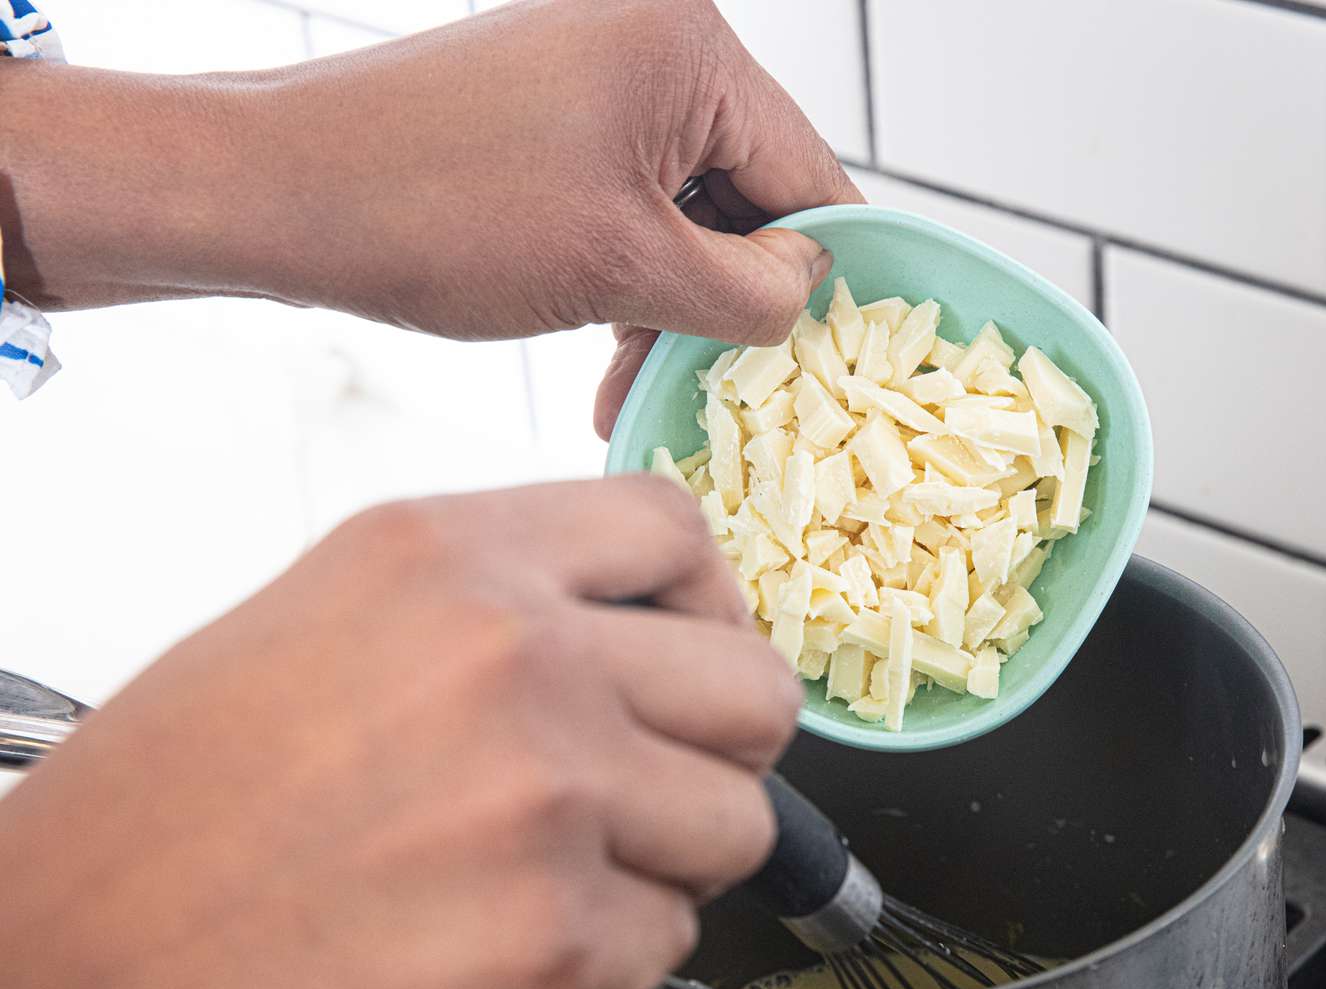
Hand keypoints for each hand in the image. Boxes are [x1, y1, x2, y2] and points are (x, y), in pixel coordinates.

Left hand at [0, 0, 861, 427]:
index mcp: (688, 49)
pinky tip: (603, 350)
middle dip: (727, 300)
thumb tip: (811, 294)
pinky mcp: (550, 112)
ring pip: (684, 210)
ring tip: (630, 382)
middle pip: (746, 193)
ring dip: (670, 303)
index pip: (808, 174)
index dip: (819, 277)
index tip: (820, 359)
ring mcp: (595, 72)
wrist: (280, 194)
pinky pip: (626, 202)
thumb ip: (746, 290)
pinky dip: (625, 277)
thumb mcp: (626, 268)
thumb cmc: (443, 215)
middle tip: (712, 386)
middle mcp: (651, 40)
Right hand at [0, 477, 798, 988]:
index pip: (676, 530)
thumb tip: (645, 629)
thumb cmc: (178, 804)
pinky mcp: (548, 935)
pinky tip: (507, 945)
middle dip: (716, 750)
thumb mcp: (336, 619)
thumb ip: (502, 604)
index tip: (692, 654)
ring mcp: (544, 793)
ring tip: (557, 874)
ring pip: (737, 823)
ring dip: (668, 861)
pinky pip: (672, 940)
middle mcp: (514, 653)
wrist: (60, 968)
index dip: (708, 602)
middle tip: (648, 786)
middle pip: (752, 685)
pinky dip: (610, 957)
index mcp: (450, 554)